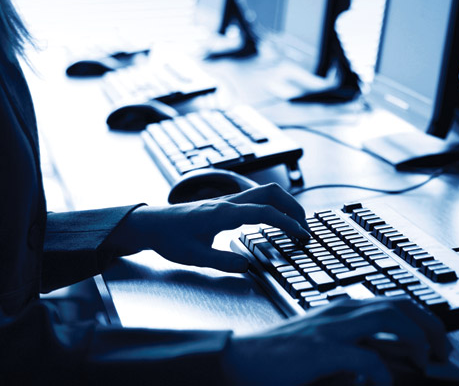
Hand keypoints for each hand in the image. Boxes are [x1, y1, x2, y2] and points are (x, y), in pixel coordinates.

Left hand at [109, 183, 309, 271]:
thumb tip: (247, 266)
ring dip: (285, 205)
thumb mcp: (194, 256)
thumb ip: (223, 262)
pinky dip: (274, 206)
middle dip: (293, 207)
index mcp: (224, 213)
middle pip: (271, 192)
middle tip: (305, 228)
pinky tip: (275, 221)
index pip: (265, 212)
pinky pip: (257, 198)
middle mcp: (229, 202)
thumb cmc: (170, 237)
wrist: (152, 223)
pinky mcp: (227, 204)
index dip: (287, 223)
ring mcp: (229, 200)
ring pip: (265, 192)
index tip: (301, 236)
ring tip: (296, 225)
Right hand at [223, 297, 450, 385]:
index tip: (435, 341)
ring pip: (389, 316)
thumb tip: (381, 364)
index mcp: (339, 310)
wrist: (236, 361)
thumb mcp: (320, 351)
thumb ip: (349, 351)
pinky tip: (384, 384)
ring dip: (415, 338)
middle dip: (429, 324)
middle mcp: (339, 311)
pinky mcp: (321, 348)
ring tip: (427, 359)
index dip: (420, 318)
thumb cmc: (275, 360)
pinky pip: (366, 356)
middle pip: (398, 304)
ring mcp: (331, 327)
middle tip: (443, 350)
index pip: (391, 302)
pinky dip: (382, 372)